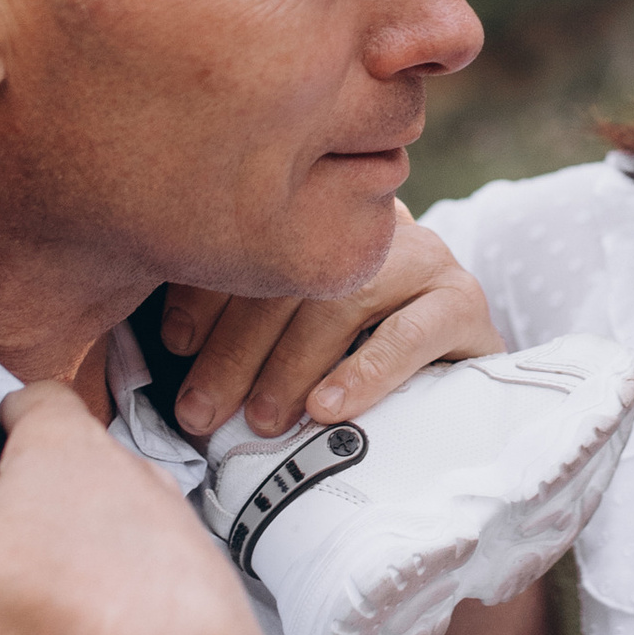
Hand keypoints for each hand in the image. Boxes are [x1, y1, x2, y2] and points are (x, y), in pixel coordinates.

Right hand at [0, 383, 274, 634]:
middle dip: (35, 503)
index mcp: (69, 452)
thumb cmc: (64, 606)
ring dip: (84, 564)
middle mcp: (135, 485)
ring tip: (32, 613)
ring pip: (123, 538)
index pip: (37, 402)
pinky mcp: (203, 612)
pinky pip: (156, 602)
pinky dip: (124, 622)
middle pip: (79, 474)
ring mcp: (178, 547)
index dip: (4, 417)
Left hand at [157, 210, 499, 438]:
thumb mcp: (291, 331)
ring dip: (291, 365)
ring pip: (344, 301)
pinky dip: (364, 373)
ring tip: (261, 420)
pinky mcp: (463, 303)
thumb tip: (170, 350)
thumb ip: (240, 322)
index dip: (207, 290)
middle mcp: (372, 224)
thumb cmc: (354, 355)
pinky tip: (327, 408)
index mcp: (321, 215)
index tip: (174, 344)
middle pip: (293, 275)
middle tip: (200, 412)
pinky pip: (412, 333)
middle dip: (236, 348)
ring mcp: (424, 258)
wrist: (461, 379)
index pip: (254, 241)